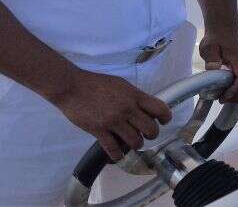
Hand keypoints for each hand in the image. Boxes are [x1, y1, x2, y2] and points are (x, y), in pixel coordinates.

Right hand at [50, 69, 172, 160]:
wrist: (71, 86)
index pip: (159, 108)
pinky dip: (118, 155)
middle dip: (151, 134)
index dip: (165, 117)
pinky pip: (114, 150)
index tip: (163, 121)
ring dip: (135, 144)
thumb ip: (134, 96)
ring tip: (130, 142)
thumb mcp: (120, 84)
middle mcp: (126, 108)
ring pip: (136, 142)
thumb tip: (145, 107)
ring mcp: (113, 121)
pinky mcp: (99, 131)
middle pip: (151, 129)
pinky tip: (117, 153)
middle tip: (145, 134)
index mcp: (133, 95)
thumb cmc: (95, 83)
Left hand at [198, 28, 237, 103]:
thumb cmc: (216, 39)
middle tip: (222, 98)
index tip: (223, 97)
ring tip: (226, 97)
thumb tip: (214, 68)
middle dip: (237, 98)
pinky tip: (232, 94)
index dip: (235, 91)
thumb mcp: (209, 46)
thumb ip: (211, 57)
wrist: (224, 32)